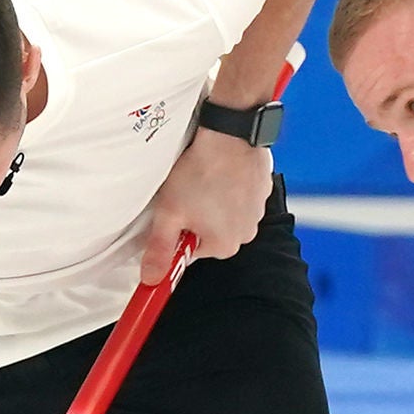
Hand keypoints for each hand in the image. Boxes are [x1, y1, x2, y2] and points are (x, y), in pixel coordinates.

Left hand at [142, 123, 268, 263]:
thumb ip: (159, 249)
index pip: (193, 250)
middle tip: (185, 195)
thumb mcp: (169, 213)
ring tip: (202, 179)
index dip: (179, 231)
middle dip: (198, 217)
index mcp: (224, 245)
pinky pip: (241, 195)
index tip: (173, 214)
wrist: (228, 135)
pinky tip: (217, 171)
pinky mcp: (262, 189)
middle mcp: (246, 233)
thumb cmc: (200, 172)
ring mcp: (258, 210)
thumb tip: (151, 278)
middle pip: (211, 233)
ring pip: (226, 213)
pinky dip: (229, 186)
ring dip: (213, 201)